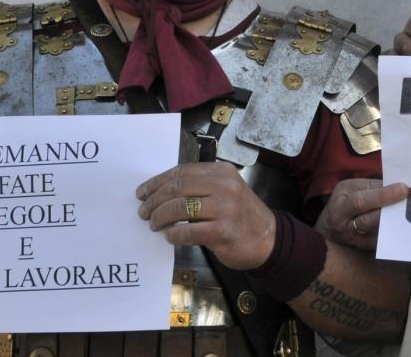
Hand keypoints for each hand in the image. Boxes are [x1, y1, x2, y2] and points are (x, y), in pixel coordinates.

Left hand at [136, 162, 276, 269]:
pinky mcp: (222, 231)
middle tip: (144, 212)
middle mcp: (224, 186)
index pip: (181, 172)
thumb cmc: (241, 215)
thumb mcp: (226, 190)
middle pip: (177, 187)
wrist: (268, 238)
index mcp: (221, 172)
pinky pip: (188, 231)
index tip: (142, 193)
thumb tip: (162, 192)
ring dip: (160, 217)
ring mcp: (224, 209)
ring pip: (180, 207)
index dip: (157, 182)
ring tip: (154, 224)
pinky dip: (174, 234)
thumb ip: (201, 186)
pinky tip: (170, 236)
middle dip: (154, 200)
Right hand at [315, 178, 407, 250]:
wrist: (328, 228)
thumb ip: (371, 187)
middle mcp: (344, 225)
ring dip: (395, 222)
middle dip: (392, 210)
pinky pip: (382, 240)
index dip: (383, 195)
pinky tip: (407, 224)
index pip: (361, 201)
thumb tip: (398, 185)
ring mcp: (354, 240)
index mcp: (341, 205)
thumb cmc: (344, 201)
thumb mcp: (351, 188)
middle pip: (369, 220)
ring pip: (378, 233)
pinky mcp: (364, 248)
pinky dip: (394, 232)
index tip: (404, 189)